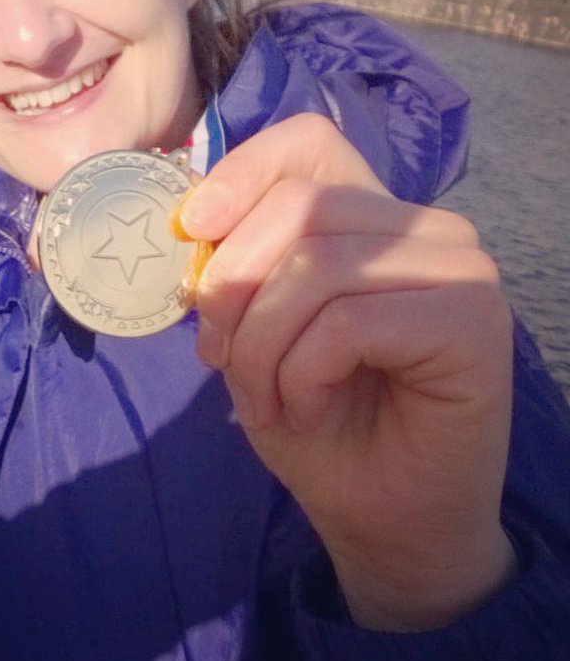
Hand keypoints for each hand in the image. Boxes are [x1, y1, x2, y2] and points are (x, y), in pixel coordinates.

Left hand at [179, 114, 517, 630]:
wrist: (380, 517)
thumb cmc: (315, 419)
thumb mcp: (250, 330)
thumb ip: (232, 266)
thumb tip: (187, 221)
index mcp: (371, 216)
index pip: (307, 143)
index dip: (240, 174)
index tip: (190, 230)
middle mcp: (425, 228)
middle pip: (298, 206)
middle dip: (232, 286)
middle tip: (214, 354)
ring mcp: (458, 271)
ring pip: (317, 266)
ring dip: (260, 344)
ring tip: (261, 397)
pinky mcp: (473, 323)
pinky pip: (346, 323)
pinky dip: (300, 374)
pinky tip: (303, 408)